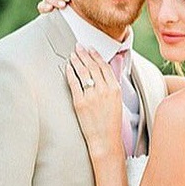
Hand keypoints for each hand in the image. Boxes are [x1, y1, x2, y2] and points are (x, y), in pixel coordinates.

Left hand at [65, 44, 121, 159]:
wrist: (105, 140)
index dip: (96, 55)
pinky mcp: (80, 102)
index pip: (104, 66)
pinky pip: (74, 83)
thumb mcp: (116, 101)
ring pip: (83, 72)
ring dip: (77, 60)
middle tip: (79, 46)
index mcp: (115, 88)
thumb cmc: (111, 123)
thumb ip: (110, 86)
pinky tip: (68, 67)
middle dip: (85, 54)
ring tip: (73, 53)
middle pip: (93, 66)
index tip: (91, 49)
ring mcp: (91, 96)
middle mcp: (104, 90)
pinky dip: (70, 73)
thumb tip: (102, 74)